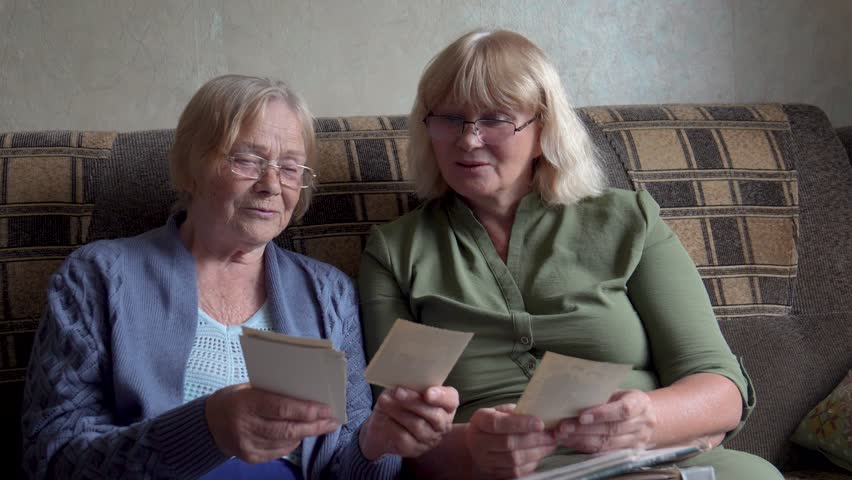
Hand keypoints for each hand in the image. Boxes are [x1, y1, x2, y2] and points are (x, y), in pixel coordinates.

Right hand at [205, 383, 339, 463]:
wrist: (208, 424)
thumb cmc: (235, 399)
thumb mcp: (249, 388)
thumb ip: (273, 392)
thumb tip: (307, 394)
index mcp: (245, 403)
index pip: (281, 408)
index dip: (306, 410)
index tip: (326, 409)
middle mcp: (245, 426)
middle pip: (287, 429)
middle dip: (314, 425)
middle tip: (332, 421)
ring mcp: (246, 444)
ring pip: (285, 442)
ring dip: (307, 434)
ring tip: (323, 427)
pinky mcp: (249, 458)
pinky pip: (278, 452)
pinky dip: (293, 444)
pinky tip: (301, 435)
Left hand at [359, 386, 457, 458]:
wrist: (383, 424)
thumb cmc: (399, 401)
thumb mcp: (405, 388)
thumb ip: (410, 384)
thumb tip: (405, 382)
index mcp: (446, 404)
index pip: (451, 400)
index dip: (441, 396)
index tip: (427, 393)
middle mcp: (442, 423)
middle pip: (435, 415)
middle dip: (414, 402)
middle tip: (398, 392)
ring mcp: (430, 439)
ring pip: (418, 425)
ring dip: (399, 411)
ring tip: (384, 401)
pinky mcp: (415, 449)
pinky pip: (404, 437)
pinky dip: (392, 424)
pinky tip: (385, 417)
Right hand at [466, 404, 556, 478]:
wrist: (476, 447)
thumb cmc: (493, 425)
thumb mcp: (499, 412)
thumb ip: (515, 412)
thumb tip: (539, 414)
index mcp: (480, 421)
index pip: (498, 423)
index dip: (520, 424)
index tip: (540, 423)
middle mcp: (478, 442)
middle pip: (508, 443)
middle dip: (535, 440)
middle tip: (552, 436)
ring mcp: (484, 461)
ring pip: (514, 460)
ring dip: (537, 453)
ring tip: (550, 445)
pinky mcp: (492, 474)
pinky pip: (515, 472)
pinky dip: (531, 464)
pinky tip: (539, 455)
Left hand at [554, 389, 656, 452]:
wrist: (647, 416)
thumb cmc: (625, 399)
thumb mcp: (618, 392)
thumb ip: (602, 395)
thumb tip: (572, 398)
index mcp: (640, 403)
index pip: (622, 410)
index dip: (602, 414)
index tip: (581, 416)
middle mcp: (642, 424)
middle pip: (612, 429)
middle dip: (584, 429)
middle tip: (563, 427)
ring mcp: (638, 441)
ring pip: (607, 443)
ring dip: (582, 440)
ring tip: (563, 436)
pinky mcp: (630, 453)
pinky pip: (605, 452)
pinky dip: (586, 447)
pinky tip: (572, 442)